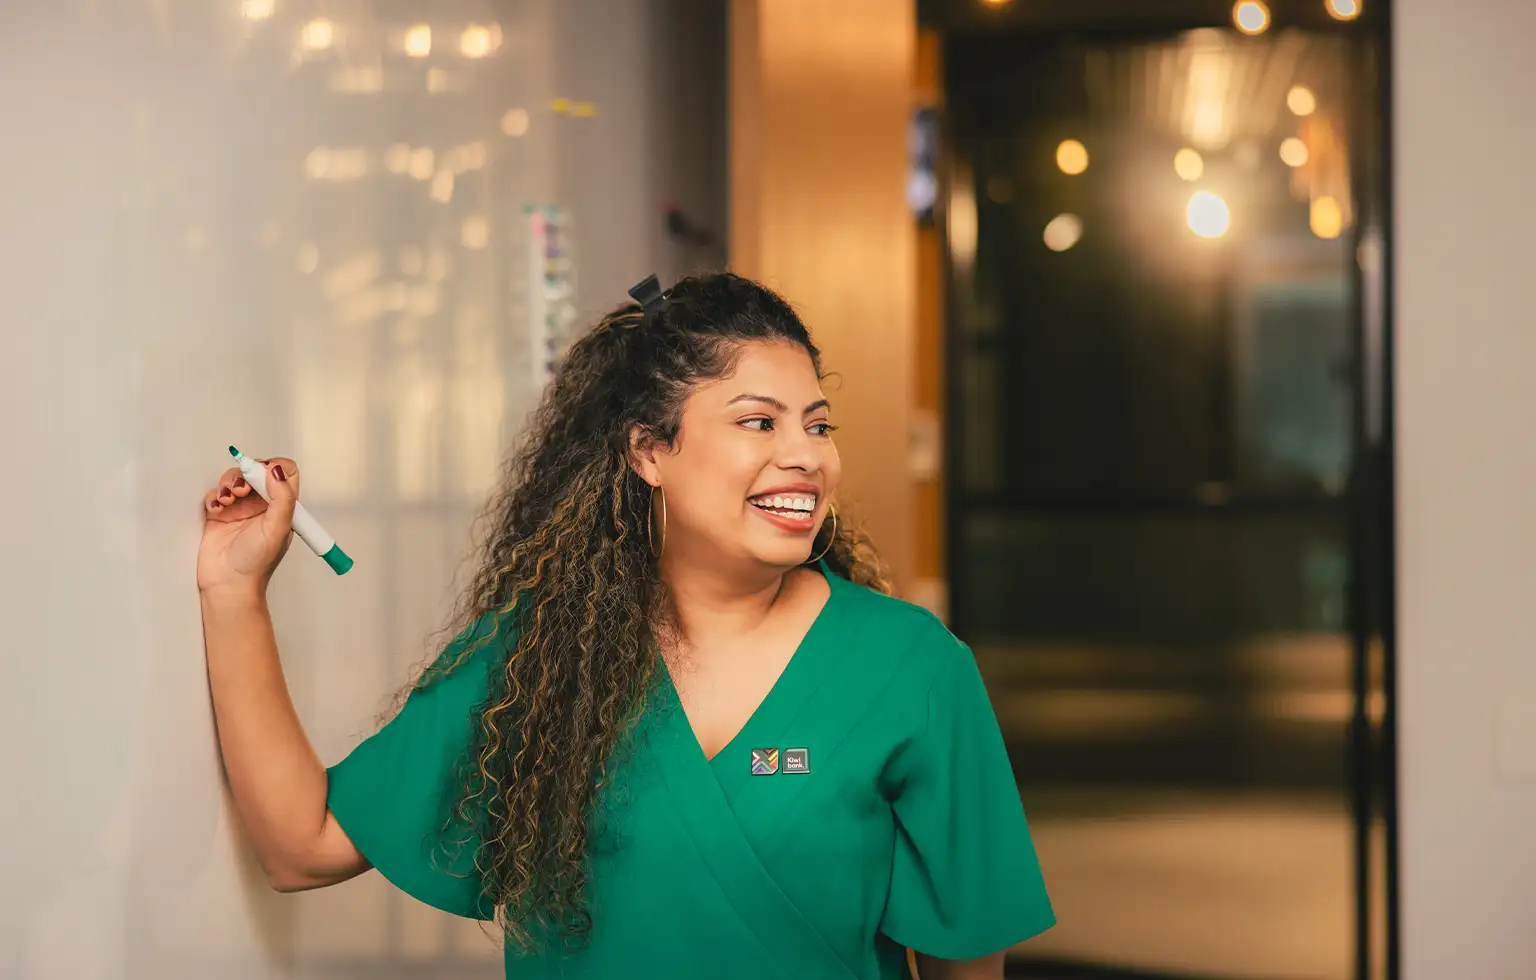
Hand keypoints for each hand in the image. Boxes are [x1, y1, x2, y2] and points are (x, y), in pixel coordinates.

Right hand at [197, 456, 300, 597]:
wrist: (228, 584)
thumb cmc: (256, 563)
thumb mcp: (278, 529)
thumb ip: (282, 498)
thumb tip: (277, 470)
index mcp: (283, 507)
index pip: (286, 473)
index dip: (275, 467)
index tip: (262, 474)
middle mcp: (263, 505)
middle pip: (256, 472)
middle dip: (247, 474)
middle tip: (242, 489)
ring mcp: (240, 509)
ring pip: (234, 480)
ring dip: (229, 483)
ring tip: (227, 500)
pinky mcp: (220, 515)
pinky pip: (216, 494)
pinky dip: (214, 496)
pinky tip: (216, 508)